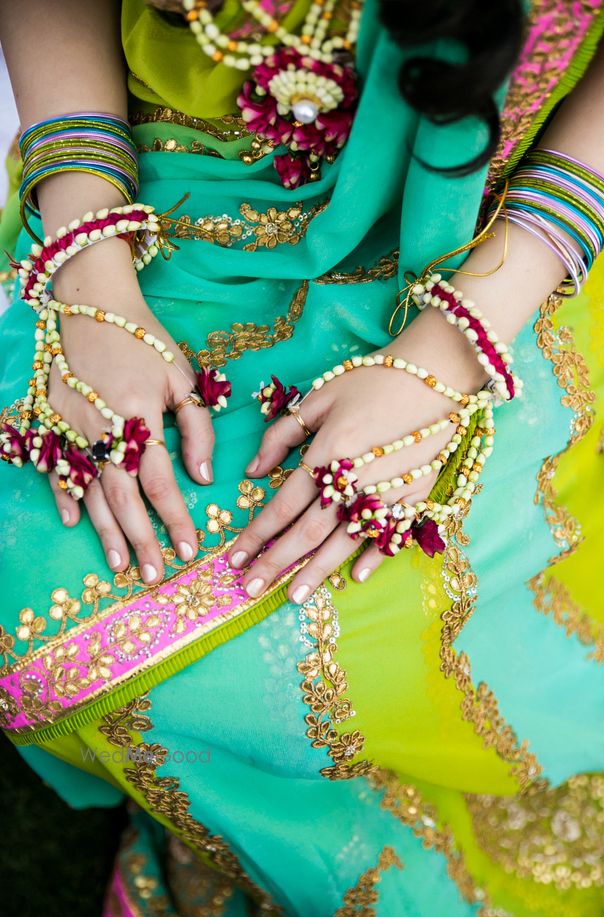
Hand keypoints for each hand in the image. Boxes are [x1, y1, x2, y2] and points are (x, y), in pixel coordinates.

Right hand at [47, 241, 214, 582]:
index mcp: (140, 415)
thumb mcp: (183, 378)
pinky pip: (56, 467)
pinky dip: (64, 495)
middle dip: (141, 539)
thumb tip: (202, 476)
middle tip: (152, 575)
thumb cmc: (145, 340)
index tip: (188, 550)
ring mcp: (72, 427)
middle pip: (124, 496)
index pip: (161, 480)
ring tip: (119, 564)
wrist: (92, 304)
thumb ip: (197, 428)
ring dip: (105, 531)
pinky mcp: (51, 421)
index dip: (175, 518)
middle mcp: (103, 428)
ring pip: (91, 490)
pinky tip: (73, 522)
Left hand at [229, 307, 484, 602]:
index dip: (257, 535)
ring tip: (294, 597)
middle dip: (277, 563)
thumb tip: (253, 471)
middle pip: (308, 532)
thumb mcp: (320, 397)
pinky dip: (375, 557)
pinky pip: (392, 535)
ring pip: (345, 542)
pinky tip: (356, 577)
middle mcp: (354, 481)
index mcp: (326, 455)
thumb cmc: (374, 378)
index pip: (283, 506)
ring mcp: (387, 493)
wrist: (438, 373)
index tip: (235, 559)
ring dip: (317, 572)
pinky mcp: (416, 495)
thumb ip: (283, 434)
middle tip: (252, 589)